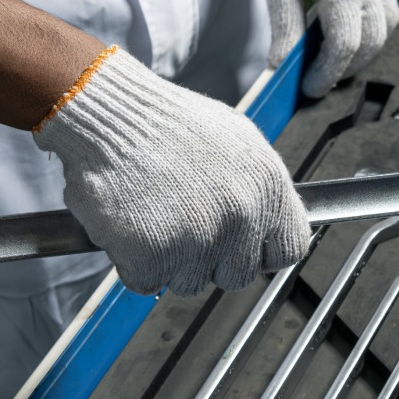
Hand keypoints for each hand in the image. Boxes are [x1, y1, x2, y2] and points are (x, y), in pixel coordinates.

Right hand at [34, 47, 311, 295]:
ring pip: (190, 283)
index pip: (288, 249)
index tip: (241, 247)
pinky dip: (132, 262)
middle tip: (183, 224)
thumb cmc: (168, 123)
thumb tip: (267, 224)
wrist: (111, 114)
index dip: (260, 251)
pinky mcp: (154, 256)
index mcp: (269, 186)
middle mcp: (242, 216)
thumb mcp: (237, 141)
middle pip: (238, 276)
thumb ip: (259, 189)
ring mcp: (199, 240)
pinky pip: (146, 283)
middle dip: (210, 260)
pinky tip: (129, 223)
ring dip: (169, 261)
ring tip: (153, 214)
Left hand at [253, 0, 398, 97]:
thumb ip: (283, 22)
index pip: (344, 45)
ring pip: (386, 28)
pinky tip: (350, 28)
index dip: (327, 73)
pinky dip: (374, 27)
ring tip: (333, 57)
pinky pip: (388, 7)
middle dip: (345, 68)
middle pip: (370, 43)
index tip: (309, 87)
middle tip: (317, 79)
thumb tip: (283, 62)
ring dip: (364, 50)